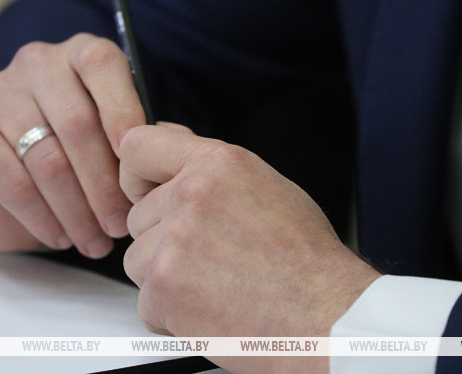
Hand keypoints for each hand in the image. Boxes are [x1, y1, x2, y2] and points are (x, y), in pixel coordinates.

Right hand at [0, 34, 144, 256]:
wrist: (6, 169)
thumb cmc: (78, 150)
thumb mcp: (113, 137)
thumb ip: (142, 137)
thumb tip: (169, 150)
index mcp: (80, 53)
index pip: (102, 65)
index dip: (124, 111)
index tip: (138, 163)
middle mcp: (37, 63)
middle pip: (77, 124)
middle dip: (105, 184)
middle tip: (121, 225)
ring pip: (47, 161)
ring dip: (77, 212)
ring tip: (97, 243)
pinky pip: (12, 183)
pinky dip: (42, 219)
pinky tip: (60, 238)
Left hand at [120, 125, 379, 373]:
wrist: (325, 317)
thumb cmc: (306, 260)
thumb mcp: (266, 186)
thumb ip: (210, 166)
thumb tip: (169, 145)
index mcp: (218, 164)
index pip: (137, 145)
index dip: (136, 173)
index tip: (144, 190)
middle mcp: (192, 196)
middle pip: (138, 214)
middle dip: (162, 236)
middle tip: (209, 254)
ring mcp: (174, 243)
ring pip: (137, 258)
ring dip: (165, 275)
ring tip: (215, 282)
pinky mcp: (163, 289)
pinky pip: (144, 300)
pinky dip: (170, 312)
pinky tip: (211, 306)